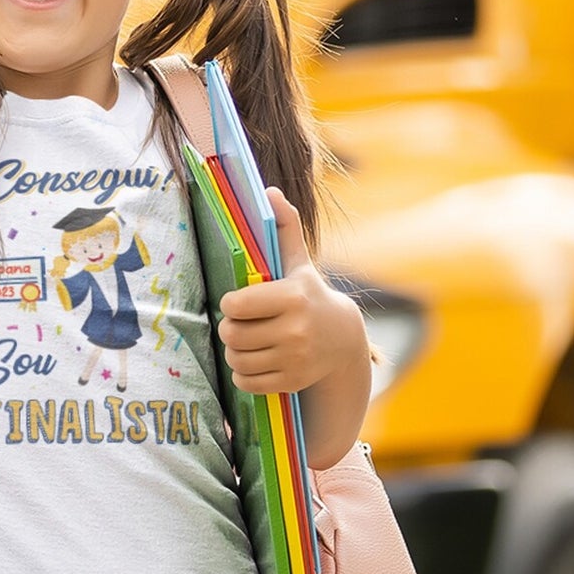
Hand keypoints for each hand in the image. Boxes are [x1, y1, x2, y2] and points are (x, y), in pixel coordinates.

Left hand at [216, 188, 367, 396]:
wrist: (344, 340)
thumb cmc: (310, 296)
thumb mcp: (299, 263)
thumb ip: (285, 227)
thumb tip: (270, 191)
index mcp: (292, 296)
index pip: (235, 304)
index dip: (231, 303)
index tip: (238, 302)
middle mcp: (296, 329)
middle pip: (232, 334)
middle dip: (229, 328)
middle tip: (239, 324)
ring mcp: (295, 358)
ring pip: (237, 360)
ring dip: (234, 352)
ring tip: (245, 341)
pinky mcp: (292, 381)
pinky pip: (248, 382)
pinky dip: (244, 374)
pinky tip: (254, 361)